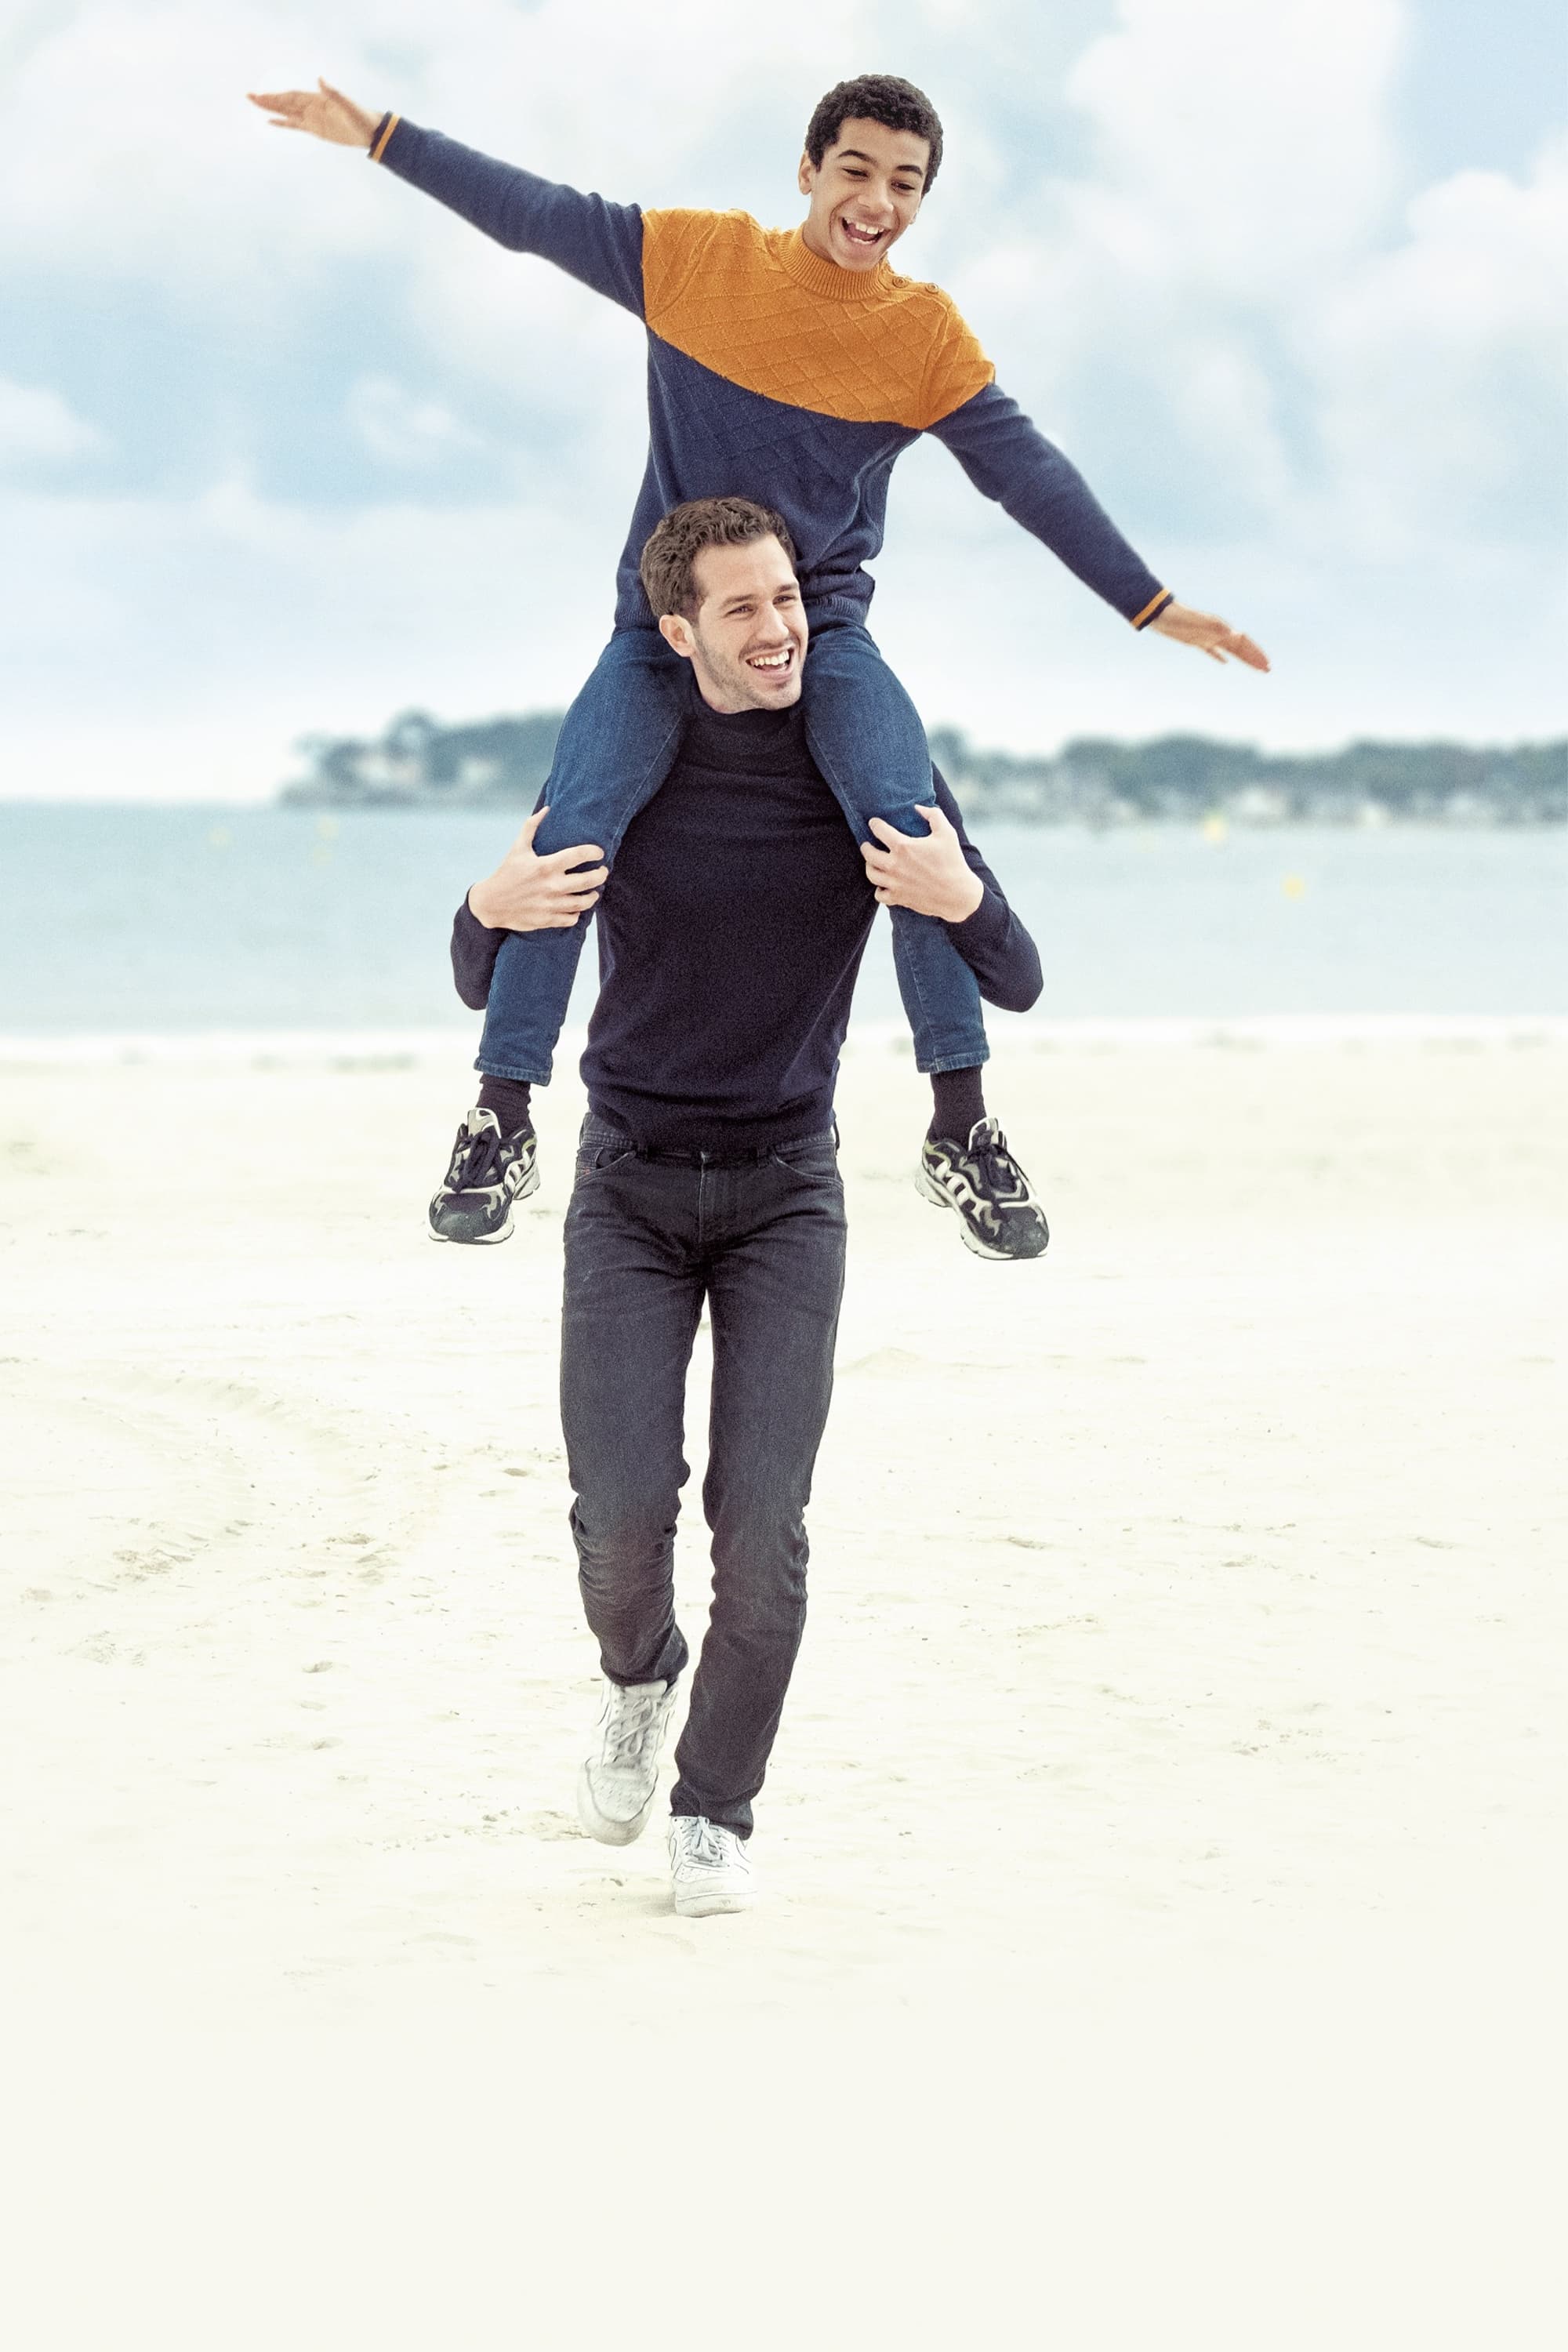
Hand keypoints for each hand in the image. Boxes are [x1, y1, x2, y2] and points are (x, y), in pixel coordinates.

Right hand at [246, 78, 380, 146]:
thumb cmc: (360, 116)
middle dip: (267, 100)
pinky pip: (295, 125)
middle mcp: (311, 106)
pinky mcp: (315, 129)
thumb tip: (320, 79)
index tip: (261, 95)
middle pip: (284, 102)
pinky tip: (270, 122)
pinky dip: (283, 123)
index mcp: (316, 99)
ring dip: (271, 109)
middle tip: (249, 96)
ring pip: (287, 113)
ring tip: (255, 104)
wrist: (370, 131)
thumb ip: (333, 92)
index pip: (291, 97)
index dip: (276, 96)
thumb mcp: (347, 105)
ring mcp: (312, 118)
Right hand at [466, 810, 608, 931]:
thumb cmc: (506, 873)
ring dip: (592, 896)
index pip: (578, 855)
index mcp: (545, 866)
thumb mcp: (518, 848)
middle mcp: (551, 885)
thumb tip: (546, 809)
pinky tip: (576, 907)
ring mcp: (550, 904)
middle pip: (588, 881)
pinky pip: (571, 918)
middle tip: (603, 872)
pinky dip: (577, 913)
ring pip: (583, 902)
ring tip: (594, 891)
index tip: (599, 853)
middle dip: (601, 875)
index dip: (593, 852)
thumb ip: (531, 827)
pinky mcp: (547, 920)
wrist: (490, 903)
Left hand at [861, 804, 983, 921]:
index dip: (875, 824)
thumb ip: (933, 815)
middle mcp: (894, 865)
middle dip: (865, 846)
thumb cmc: (953, 862)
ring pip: (871, 874)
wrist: (958, 895)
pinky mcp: (898, 898)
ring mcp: (895, 883)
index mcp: (904, 846)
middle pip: (868, 854)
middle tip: (867, 844)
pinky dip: (879, 889)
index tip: (874, 823)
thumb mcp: (947, 833)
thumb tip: (918, 808)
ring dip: (870, 866)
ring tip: (873, 863)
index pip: (879, 830)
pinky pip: (879, 895)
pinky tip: (884, 884)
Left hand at [1150, 599, 1269, 670]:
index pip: (1243, 643)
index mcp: (1220, 630)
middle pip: (1240, 647)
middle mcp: (1217, 633)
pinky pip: (1212, 651)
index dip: (1255, 653)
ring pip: (1229, 650)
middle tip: (1267, 669)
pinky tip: (1224, 662)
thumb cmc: (1179, 618)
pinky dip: (1220, 657)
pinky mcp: (1196, 641)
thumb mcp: (1199, 624)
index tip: (1265, 664)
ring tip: (1253, 667)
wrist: (1160, 613)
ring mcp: (1207, 637)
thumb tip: (1238, 635)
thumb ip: (1218, 629)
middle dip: (1254, 658)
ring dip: (1242, 658)